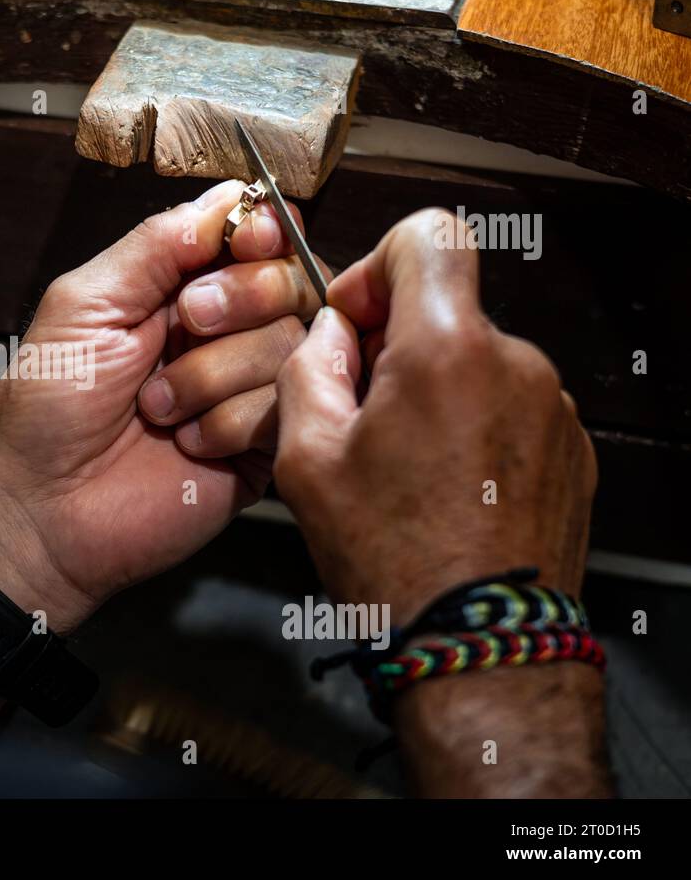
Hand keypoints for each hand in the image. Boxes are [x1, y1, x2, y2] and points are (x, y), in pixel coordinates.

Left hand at [0, 180, 309, 632]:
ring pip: (289, 345)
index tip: (245, 241)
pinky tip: (185, 443)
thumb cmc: (46, 409)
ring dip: (214, 374)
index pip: (257, 235)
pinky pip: (284, 408)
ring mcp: (246, 390)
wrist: (40, 510)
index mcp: (179, 289)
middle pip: (290, 282)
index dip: (262, 231)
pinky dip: (228, 423)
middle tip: (186, 325)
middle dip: (237, 299)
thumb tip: (232, 195)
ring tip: (159, 409)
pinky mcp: (261, 447)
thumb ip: (158, 244)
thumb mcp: (86, 303)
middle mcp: (223, 334)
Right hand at [272, 208, 596, 624]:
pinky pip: (512, 407)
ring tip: (402, 468)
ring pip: (478, 362)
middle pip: (448, 309)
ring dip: (436, 392)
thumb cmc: (391, 558)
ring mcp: (555, 408)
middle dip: (396, 347)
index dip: (377, 265)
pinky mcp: (574, 449)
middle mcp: (516, 363)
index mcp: (446, 350)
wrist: (480, 644)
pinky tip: (444, 490)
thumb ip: (309, 369)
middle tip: (359, 419)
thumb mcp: (305, 459)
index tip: (356, 323)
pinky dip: (474, 428)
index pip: (428, 236)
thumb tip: (332, 336)